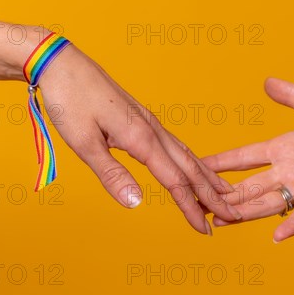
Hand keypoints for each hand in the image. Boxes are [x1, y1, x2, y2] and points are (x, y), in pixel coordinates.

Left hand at [38, 44, 239, 234]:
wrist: (63, 64)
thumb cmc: (69, 101)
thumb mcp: (83, 142)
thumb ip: (111, 173)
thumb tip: (137, 203)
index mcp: (141, 138)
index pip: (175, 180)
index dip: (190, 207)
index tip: (204, 229)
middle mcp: (153, 129)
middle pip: (190, 167)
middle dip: (210, 194)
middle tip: (230, 215)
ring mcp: (150, 122)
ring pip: (187, 153)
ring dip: (206, 176)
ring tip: (224, 192)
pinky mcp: (143, 118)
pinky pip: (176, 144)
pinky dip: (192, 161)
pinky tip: (194, 165)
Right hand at [203, 78, 293, 241]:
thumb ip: (292, 95)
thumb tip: (266, 82)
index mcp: (284, 147)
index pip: (244, 156)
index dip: (221, 161)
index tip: (196, 164)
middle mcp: (289, 169)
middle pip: (248, 185)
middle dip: (223, 195)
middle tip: (197, 203)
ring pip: (267, 202)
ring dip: (244, 213)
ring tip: (220, 222)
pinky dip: (292, 224)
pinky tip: (276, 236)